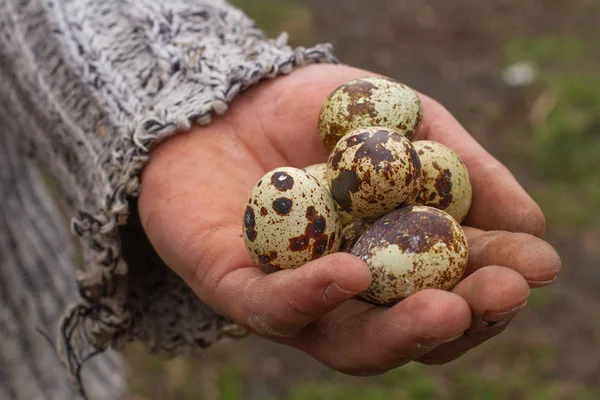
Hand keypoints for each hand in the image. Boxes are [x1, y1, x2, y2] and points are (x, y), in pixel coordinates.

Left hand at [138, 64, 560, 373]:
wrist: (223, 96)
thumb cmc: (314, 113)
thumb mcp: (399, 121)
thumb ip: (458, 167)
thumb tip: (529, 223)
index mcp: (393, 252)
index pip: (452, 280)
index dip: (495, 276)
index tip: (537, 262)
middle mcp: (352, 288)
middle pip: (409, 325)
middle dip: (463, 316)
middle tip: (503, 295)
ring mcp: (297, 296)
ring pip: (351, 341)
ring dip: (402, 331)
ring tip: (447, 309)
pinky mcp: (238, 289)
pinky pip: (275, 309)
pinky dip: (314, 296)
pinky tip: (350, 273)